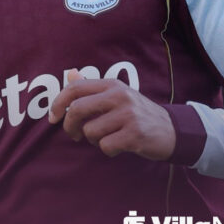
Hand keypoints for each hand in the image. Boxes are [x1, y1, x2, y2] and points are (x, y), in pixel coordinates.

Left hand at [48, 70, 175, 160]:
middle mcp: (120, 96)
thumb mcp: (117, 95)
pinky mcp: (134, 134)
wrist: (170, 130)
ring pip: (90, 132)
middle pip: (77, 109)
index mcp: (112, 85)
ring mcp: (128, 115)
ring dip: (94, 140)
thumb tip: (70, 73)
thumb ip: (92, 87)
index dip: (58, 103)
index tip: (53, 117)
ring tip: (107, 137)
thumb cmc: (137, 114)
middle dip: (69, 126)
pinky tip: (119, 145)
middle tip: (74, 135)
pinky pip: (105, 146)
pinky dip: (108, 150)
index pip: (75, 88)